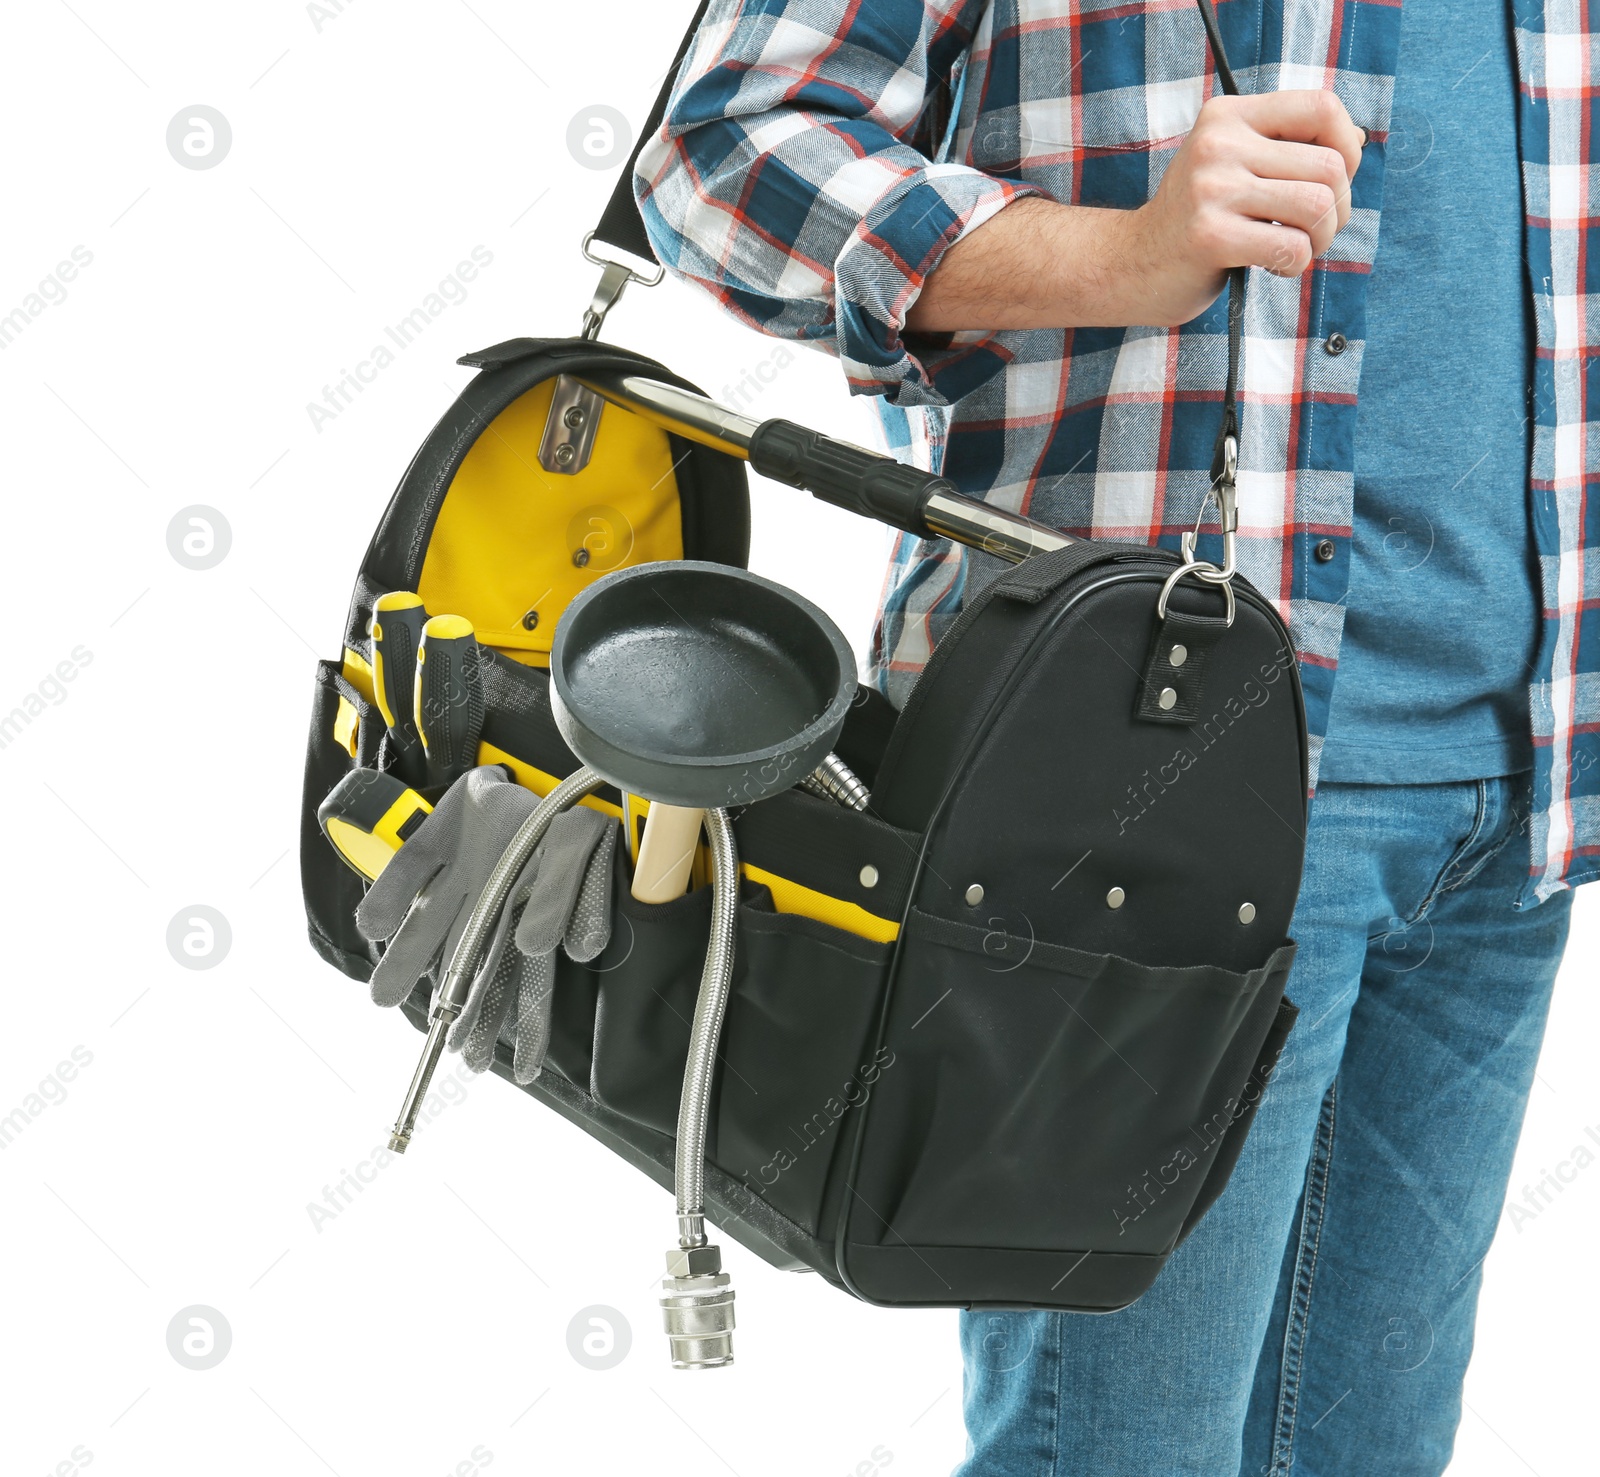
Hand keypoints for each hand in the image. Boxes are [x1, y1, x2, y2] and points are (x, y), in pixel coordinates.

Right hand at [1117, 90, 1364, 324]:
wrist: (1129, 265)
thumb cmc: (1195, 219)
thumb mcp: (1233, 165)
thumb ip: (1286, 147)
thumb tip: (1354, 142)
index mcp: (1228, 116)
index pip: (1321, 108)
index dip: (1346, 145)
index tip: (1333, 178)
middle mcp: (1218, 144)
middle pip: (1329, 165)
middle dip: (1338, 207)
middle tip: (1313, 230)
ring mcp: (1211, 190)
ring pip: (1317, 206)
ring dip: (1322, 238)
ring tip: (1297, 248)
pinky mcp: (1210, 237)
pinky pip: (1290, 247)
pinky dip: (1295, 264)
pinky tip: (1272, 266)